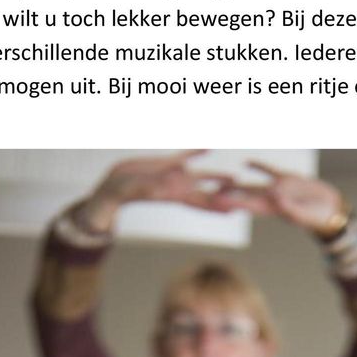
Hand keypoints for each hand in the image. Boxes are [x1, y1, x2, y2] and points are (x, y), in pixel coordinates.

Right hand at [76, 152, 239, 234]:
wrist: (111, 187)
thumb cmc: (120, 194)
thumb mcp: (138, 189)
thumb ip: (153, 187)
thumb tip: (169, 185)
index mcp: (174, 196)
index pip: (202, 202)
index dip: (219, 206)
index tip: (237, 210)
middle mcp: (178, 188)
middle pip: (208, 193)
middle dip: (225, 197)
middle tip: (246, 200)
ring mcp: (173, 176)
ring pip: (201, 177)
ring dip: (217, 177)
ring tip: (236, 177)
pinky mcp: (166, 164)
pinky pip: (186, 156)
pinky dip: (198, 151)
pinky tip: (210, 145)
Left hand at [207, 161, 347, 234]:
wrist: (330, 211)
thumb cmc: (318, 218)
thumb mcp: (305, 214)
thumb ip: (291, 208)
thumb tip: (277, 199)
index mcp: (272, 209)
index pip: (246, 205)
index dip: (231, 201)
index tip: (215, 200)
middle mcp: (270, 199)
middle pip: (242, 195)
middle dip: (225, 193)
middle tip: (205, 189)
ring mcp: (277, 189)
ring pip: (251, 184)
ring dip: (235, 181)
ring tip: (218, 177)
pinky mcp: (287, 179)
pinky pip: (268, 171)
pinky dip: (258, 166)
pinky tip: (245, 160)